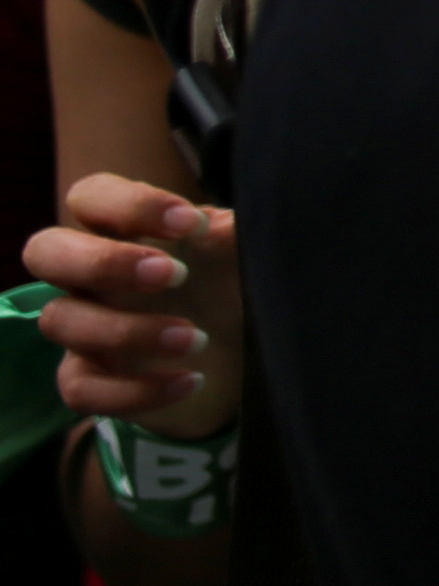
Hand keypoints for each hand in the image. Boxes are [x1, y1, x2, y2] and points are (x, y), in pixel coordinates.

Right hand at [22, 175, 241, 427]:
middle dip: (103, 260)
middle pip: (46, 250)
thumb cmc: (237, 285)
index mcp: (127, 230)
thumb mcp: (244, 251)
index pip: (91, 195)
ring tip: (196, 338)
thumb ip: (233, 231)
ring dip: (128, 330)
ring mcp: (85, 329)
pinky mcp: (91, 380)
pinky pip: (81, 390)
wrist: (246, 357)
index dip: (129, 203)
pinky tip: (191, 380)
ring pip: (59, 320)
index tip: (191, 224)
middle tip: (173, 275)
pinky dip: (135, 390)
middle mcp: (94, 275)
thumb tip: (216, 225)